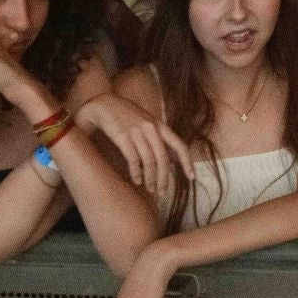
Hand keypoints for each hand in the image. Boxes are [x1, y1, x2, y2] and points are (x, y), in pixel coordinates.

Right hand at [74, 92, 193, 197]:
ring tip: (150, 189)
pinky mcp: (123, 136)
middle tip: (162, 193)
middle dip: (164, 178)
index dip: (187, 162)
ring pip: (149, 161)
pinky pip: (133, 160)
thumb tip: (174, 159)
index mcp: (160, 125)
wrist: (104, 105)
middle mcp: (151, 128)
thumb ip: (160, 139)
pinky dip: (136, 173)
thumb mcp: (148, 123)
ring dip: (150, 178)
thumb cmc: (127, 116)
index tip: (192, 177)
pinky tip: (137, 181)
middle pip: (163, 158)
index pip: (180, 145)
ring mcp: (137, 132)